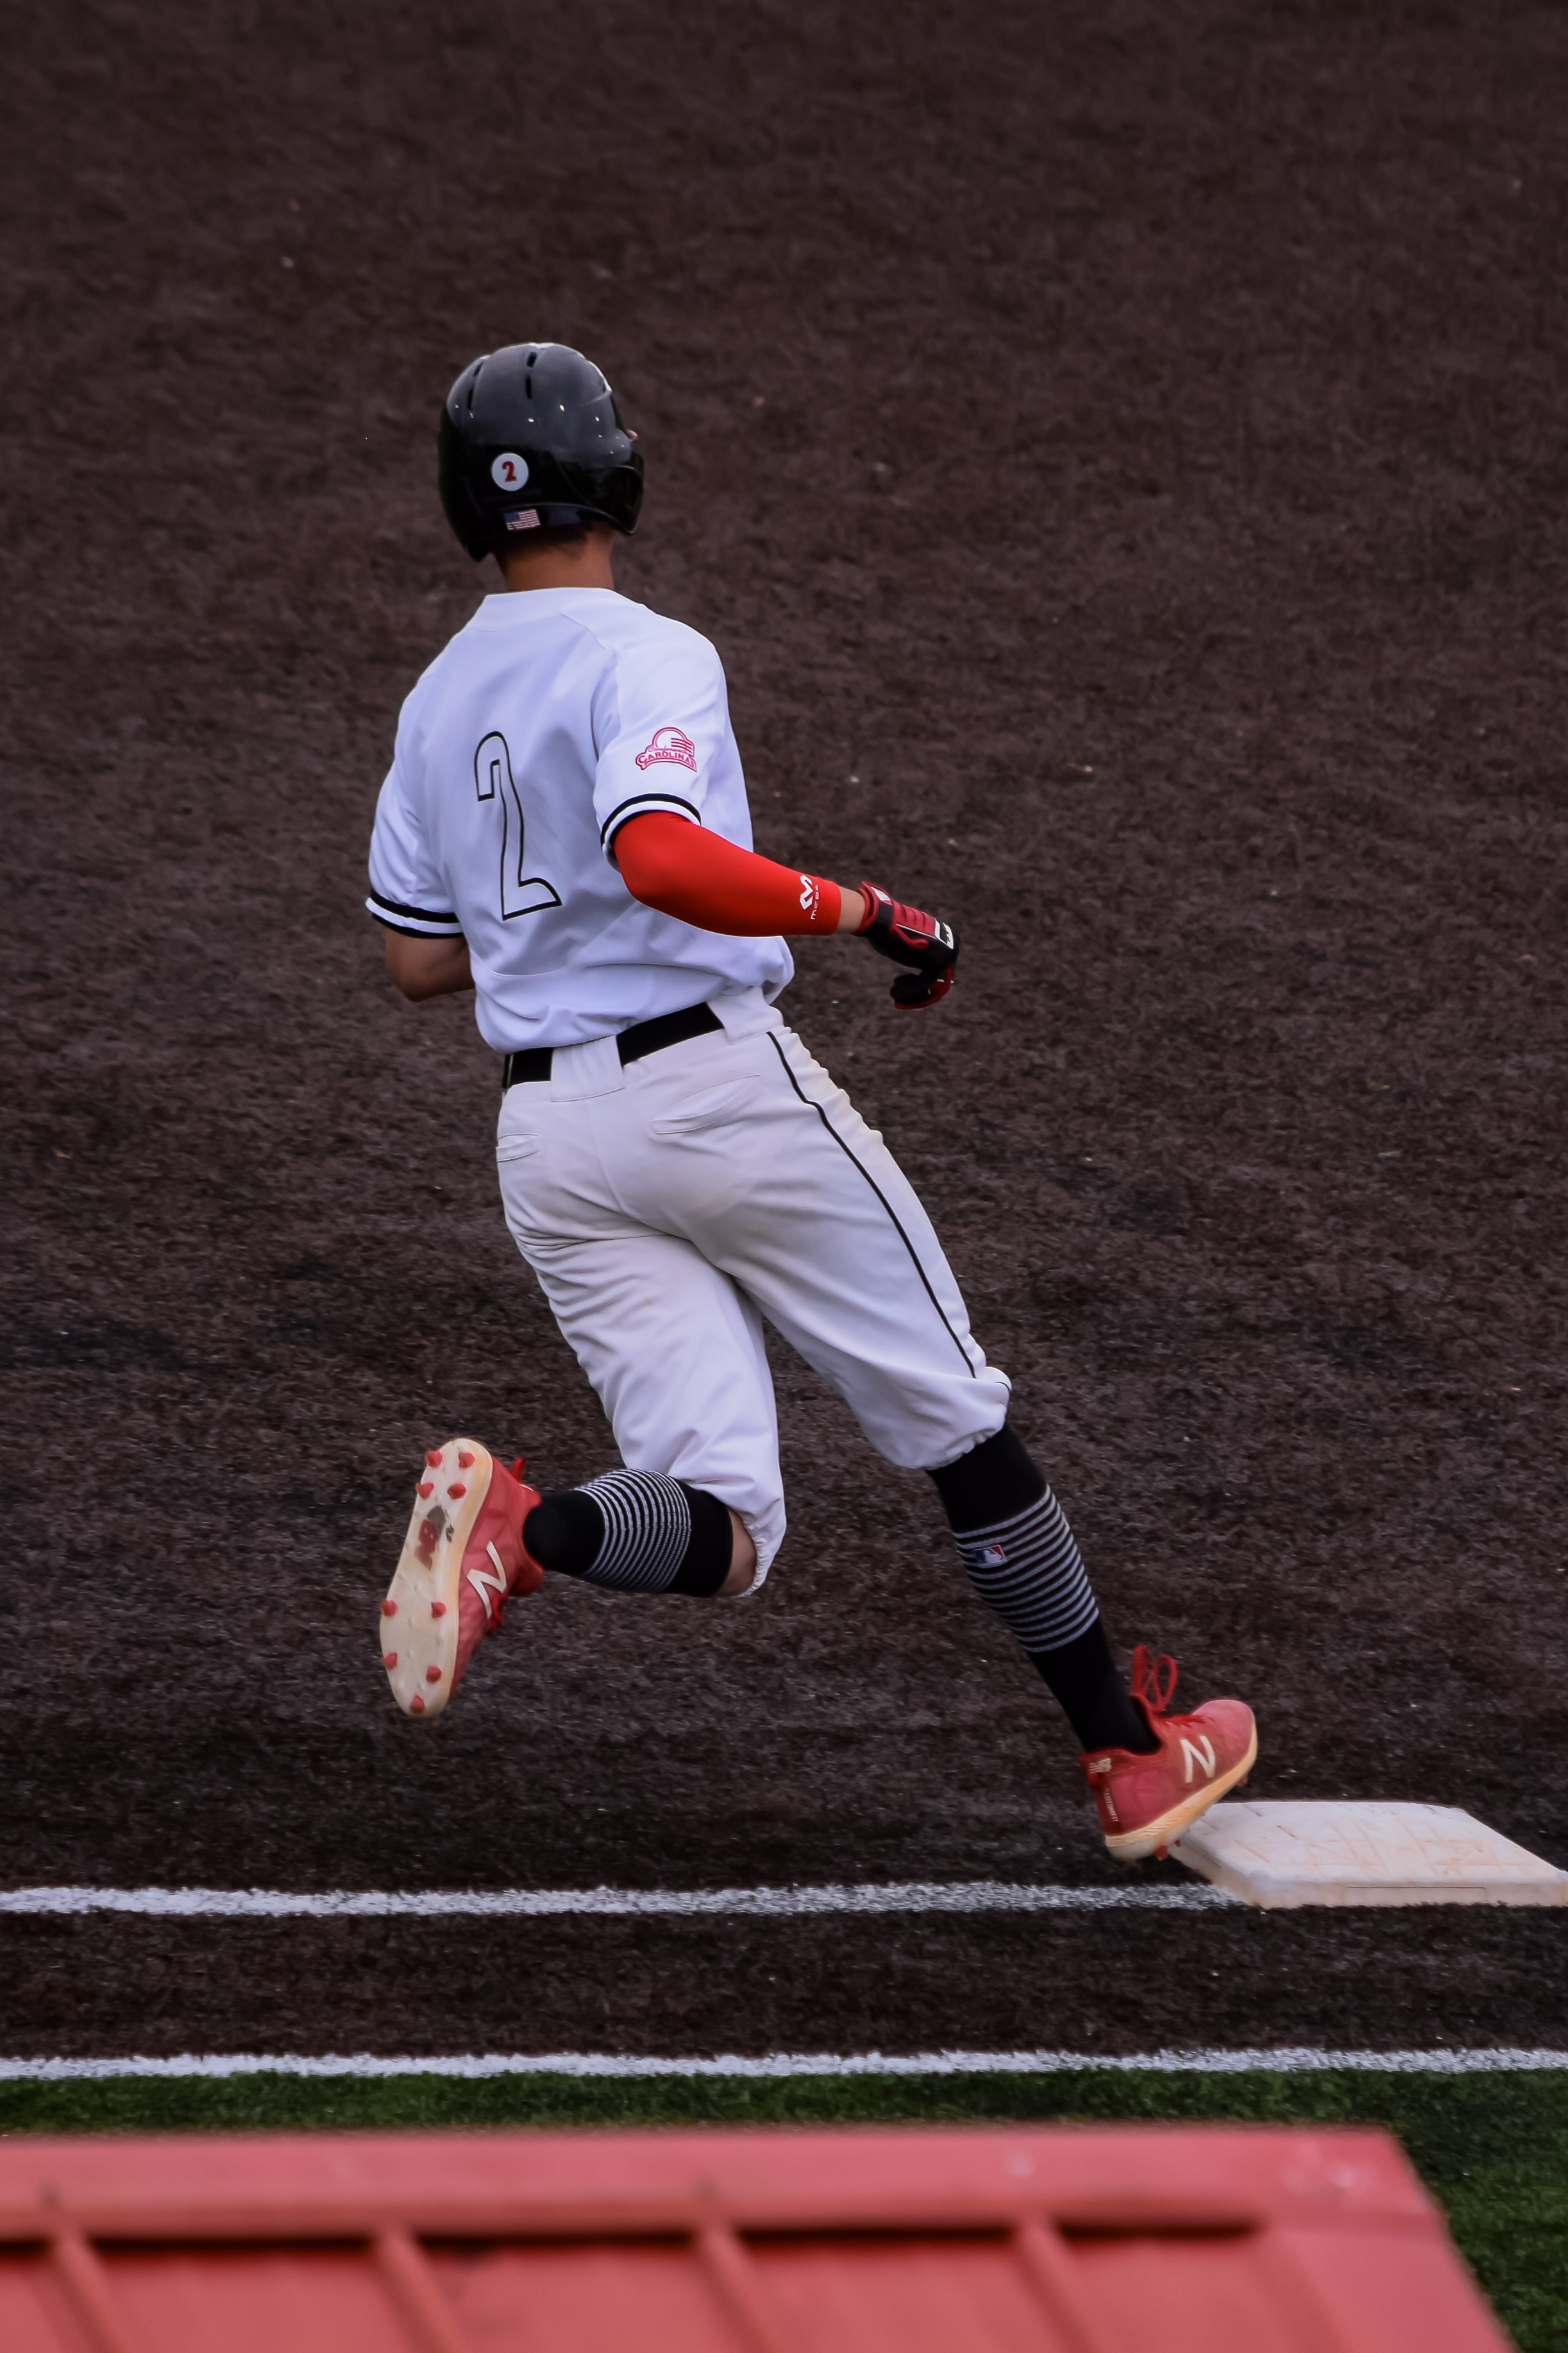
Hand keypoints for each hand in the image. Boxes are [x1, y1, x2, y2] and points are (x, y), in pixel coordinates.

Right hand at [856, 882, 957, 1008]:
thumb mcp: (910, 944)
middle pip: (938, 979)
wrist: (882, 921)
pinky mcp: (937, 962)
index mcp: (947, 939)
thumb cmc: (889, 931)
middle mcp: (952, 945)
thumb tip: (924, 980)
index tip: (897, 983)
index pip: (937, 970)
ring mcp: (947, 954)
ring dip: (913, 994)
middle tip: (896, 994)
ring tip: (893, 993)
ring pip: (933, 984)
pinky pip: (926, 984)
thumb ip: (920, 956)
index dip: (917, 982)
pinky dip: (911, 992)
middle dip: (916, 991)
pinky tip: (896, 993)